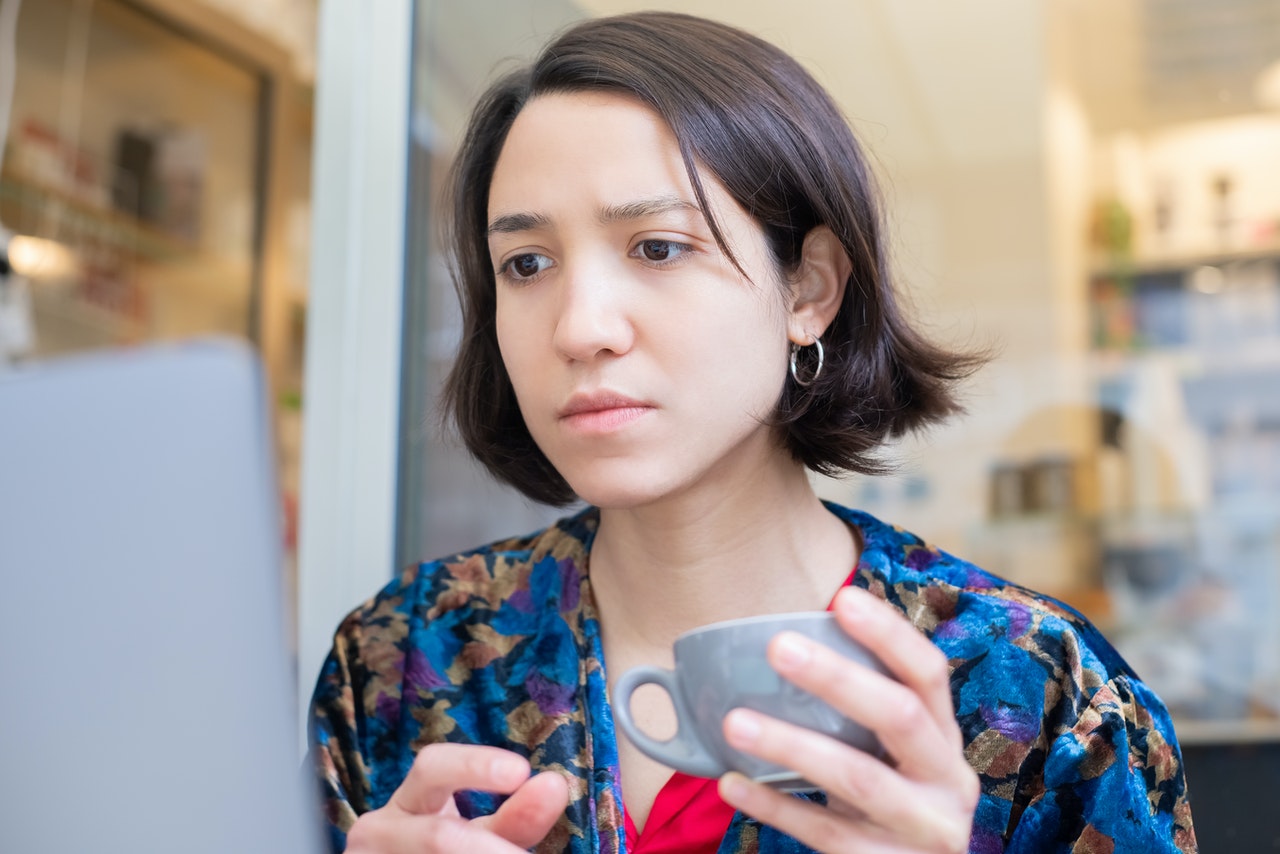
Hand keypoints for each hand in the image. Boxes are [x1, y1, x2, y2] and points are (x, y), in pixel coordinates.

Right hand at [345, 743, 569, 852]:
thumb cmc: (447, 851)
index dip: (475, 765)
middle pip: (436, 836)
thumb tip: (554, 786)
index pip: (433, 766)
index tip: (521, 771)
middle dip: (492, 852)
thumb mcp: (479, 835)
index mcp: (410, 801)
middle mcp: (379, 830)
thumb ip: (515, 817)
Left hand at [717, 587, 979, 852]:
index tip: (843, 597)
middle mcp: (948, 781)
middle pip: (899, 717)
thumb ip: (856, 713)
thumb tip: (780, 647)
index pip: (928, 673)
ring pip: (859, 778)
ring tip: (734, 723)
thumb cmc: (888, 804)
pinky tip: (732, 782)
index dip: (890, 634)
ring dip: (792, 745)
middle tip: (779, 647)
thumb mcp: (891, 757)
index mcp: (945, 738)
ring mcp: (924, 829)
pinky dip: (774, 806)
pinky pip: (825, 832)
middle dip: (838, 678)